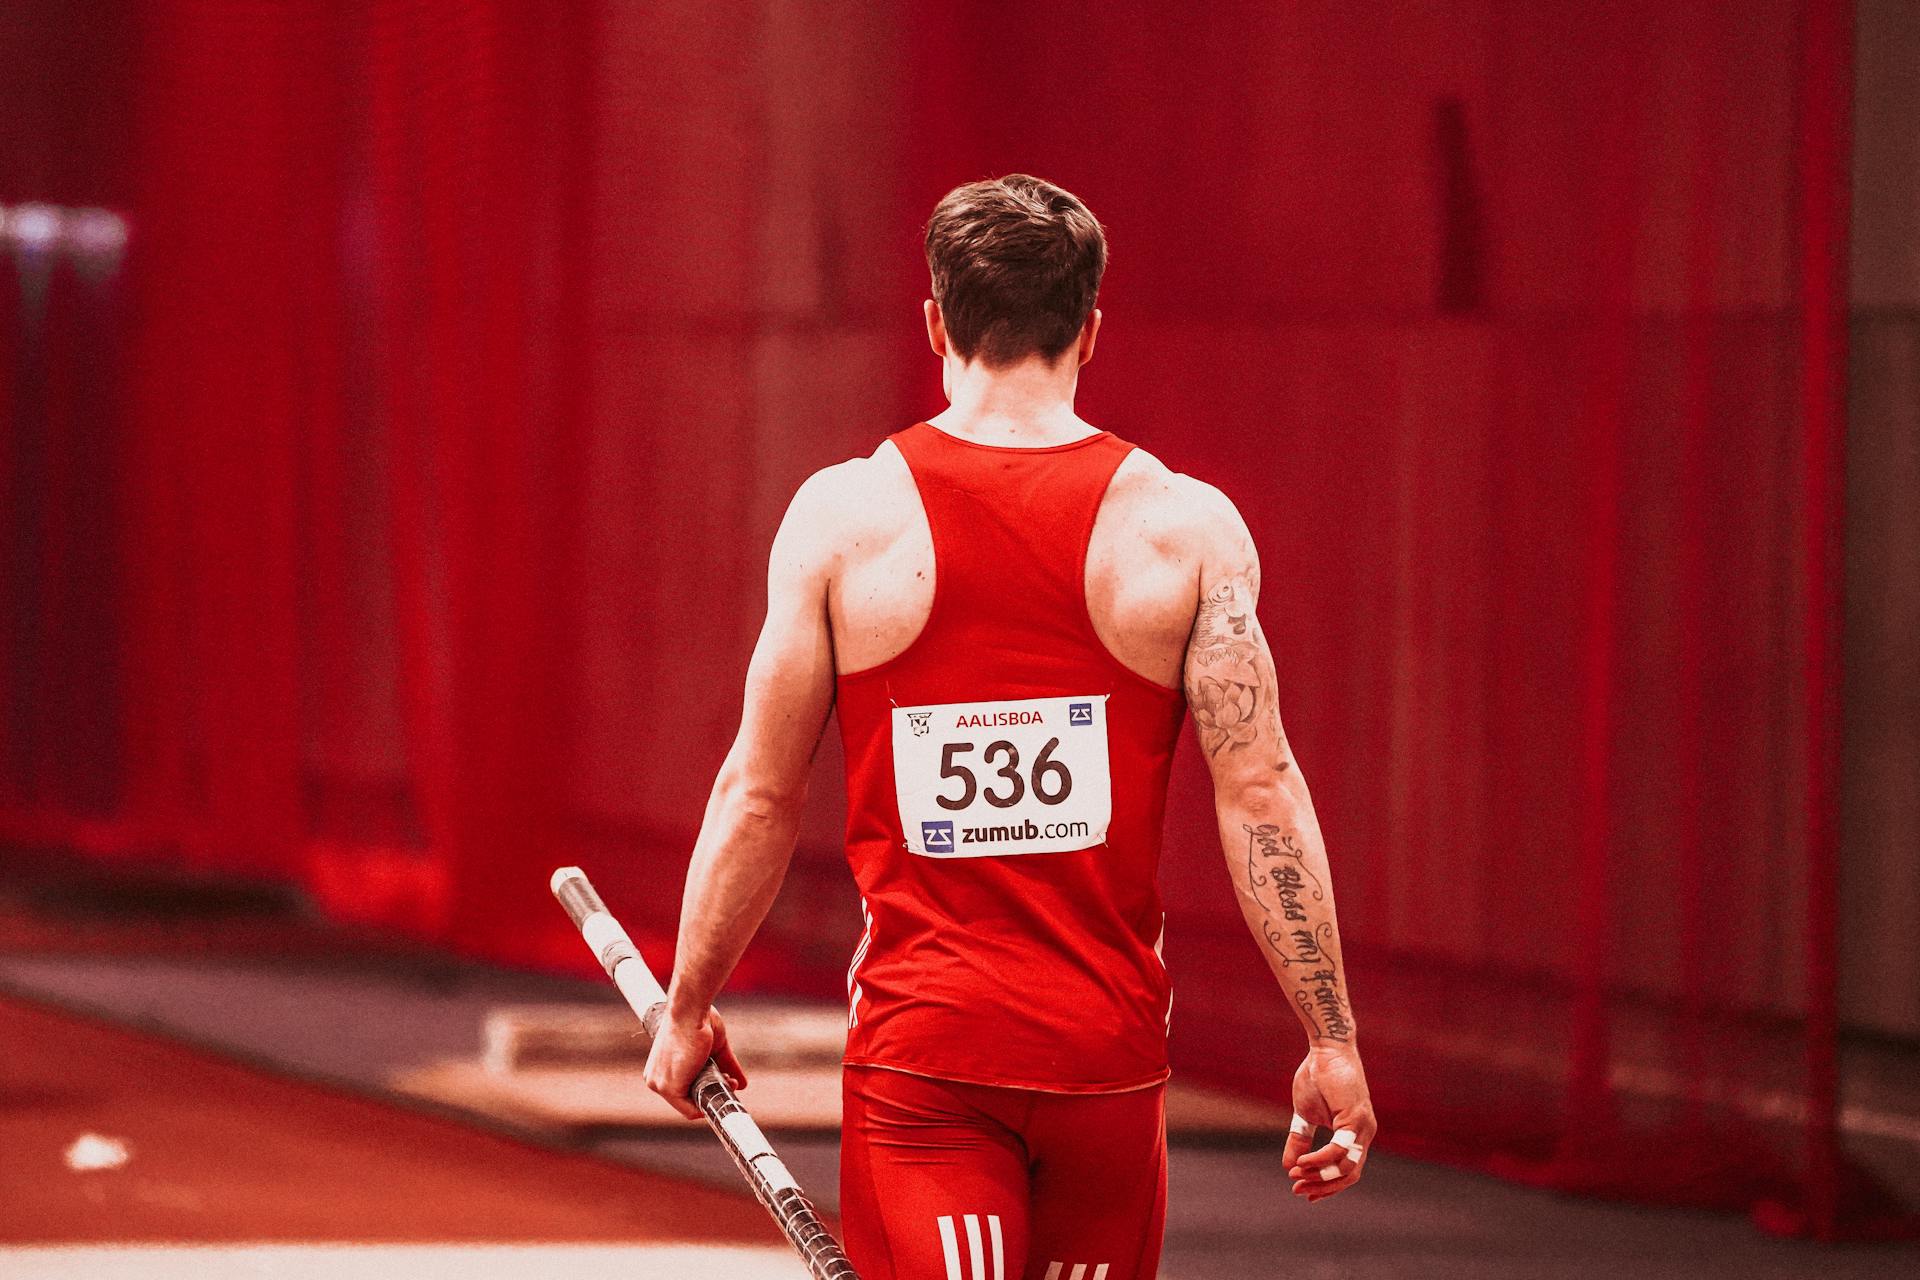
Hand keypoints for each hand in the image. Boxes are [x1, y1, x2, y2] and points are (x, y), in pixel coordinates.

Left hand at [642, 1005, 747, 1119]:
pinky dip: (710, 1105)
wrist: (690, 1009)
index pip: (683, 1091)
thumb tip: (742, 1084)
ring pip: (691, 1106)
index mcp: (660, 1069)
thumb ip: (724, 1066)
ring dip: (715, 1097)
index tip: (726, 1079)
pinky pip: (691, 1111)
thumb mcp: (714, 1048)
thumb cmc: (699, 1020)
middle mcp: (655, 1079)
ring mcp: (659, 1085)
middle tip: (731, 1080)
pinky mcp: (669, 1089)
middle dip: (713, 1092)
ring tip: (730, 1081)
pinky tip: (724, 1089)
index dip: (707, 1088)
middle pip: (688, 1100)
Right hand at [1284, 1043, 1375, 1202]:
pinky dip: (1320, 1160)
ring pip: (1347, 1167)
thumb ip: (1300, 1141)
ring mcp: (1363, 1126)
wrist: (1326, 1048)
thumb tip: (1288, 1167)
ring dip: (1320, 1176)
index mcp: (1355, 1134)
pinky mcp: (1355, 1117)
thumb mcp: (1304, 1115)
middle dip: (1323, 1186)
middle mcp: (1364, 1134)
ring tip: (1296, 1176)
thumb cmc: (1317, 1076)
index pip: (1348, 1171)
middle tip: (1298, 1189)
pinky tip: (1303, 1163)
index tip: (1304, 1193)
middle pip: (1350, 1175)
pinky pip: (1339, 1149)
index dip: (1327, 1186)